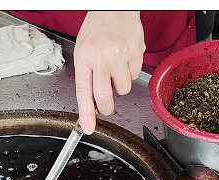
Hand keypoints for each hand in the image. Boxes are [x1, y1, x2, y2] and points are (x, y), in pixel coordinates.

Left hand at [73, 11, 144, 133]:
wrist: (114, 7)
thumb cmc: (98, 29)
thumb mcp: (84, 51)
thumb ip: (87, 77)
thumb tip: (92, 105)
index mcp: (84, 56)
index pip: (84, 91)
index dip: (86, 113)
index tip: (88, 128)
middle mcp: (101, 56)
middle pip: (105, 96)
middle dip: (107, 107)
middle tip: (107, 104)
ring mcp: (119, 54)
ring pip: (123, 89)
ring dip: (120, 84)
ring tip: (116, 67)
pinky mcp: (135, 52)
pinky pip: (134, 75)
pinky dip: (130, 71)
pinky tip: (125, 58)